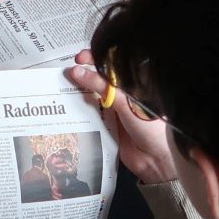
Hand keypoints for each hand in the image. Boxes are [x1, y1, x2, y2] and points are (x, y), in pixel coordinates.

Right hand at [67, 50, 176, 184]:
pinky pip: (89, 110)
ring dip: (78, 89)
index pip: (112, 63)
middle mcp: (122, 93)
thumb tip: (76, 70)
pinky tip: (66, 102)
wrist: (155, 161)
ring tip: (63, 84)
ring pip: (92, 93)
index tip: (80, 58)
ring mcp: (114, 107)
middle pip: (99, 77)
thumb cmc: (149, 127)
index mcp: (133, 83)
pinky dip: (78, 106)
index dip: (95, 57)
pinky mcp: (106, 122)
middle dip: (84, 72)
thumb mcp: (124, 102)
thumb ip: (100, 85)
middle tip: (70, 71)